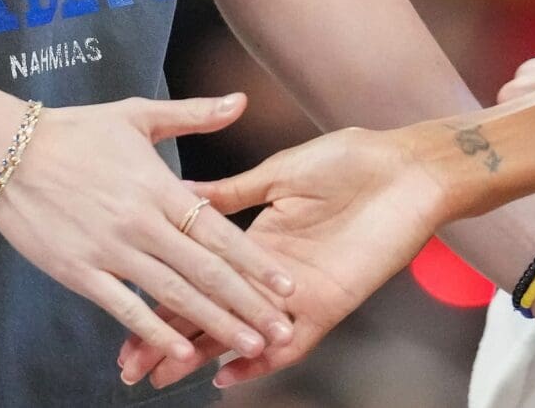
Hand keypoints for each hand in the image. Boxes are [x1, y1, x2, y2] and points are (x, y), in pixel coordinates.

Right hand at [0, 92, 296, 375]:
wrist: (7, 150)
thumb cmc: (75, 131)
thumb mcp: (137, 115)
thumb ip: (193, 114)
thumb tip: (240, 100)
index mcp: (159, 186)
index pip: (219, 231)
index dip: (255, 262)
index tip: (286, 286)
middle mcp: (140, 222)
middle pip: (205, 270)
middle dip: (247, 304)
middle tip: (280, 331)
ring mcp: (110, 250)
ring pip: (173, 293)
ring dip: (213, 323)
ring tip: (248, 346)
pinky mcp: (79, 271)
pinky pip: (123, 308)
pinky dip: (154, 332)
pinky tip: (180, 352)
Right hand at [118, 123, 450, 389]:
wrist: (406, 166)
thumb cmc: (352, 160)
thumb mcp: (281, 173)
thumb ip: (236, 193)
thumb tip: (188, 194)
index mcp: (258, 239)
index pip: (200, 276)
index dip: (164, 297)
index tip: (127, 316)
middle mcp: (272, 274)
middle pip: (210, 313)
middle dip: (167, 338)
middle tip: (128, 365)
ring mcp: (298, 292)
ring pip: (240, 334)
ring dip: (201, 354)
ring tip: (161, 374)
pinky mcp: (327, 302)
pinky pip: (292, 343)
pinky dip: (260, 360)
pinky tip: (227, 374)